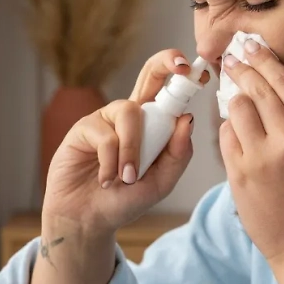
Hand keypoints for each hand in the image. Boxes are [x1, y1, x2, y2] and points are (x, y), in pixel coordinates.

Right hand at [43, 49, 208, 237]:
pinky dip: (111, 163)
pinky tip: (106, 180)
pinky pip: (106, 136)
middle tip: (180, 67)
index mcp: (153, 124)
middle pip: (149, 73)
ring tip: (127, 178)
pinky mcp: (83, 128)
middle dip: (165, 63)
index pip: (169, 91)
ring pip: (130, 114)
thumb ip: (177, 155)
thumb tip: (187, 119)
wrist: (90, 220)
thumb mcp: (161, 182)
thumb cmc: (124, 200)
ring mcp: (106, 118)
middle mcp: (130, 115)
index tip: (200, 71)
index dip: (182, 76)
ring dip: (132, 150)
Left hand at [218, 42, 283, 265]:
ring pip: (236, 108)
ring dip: (233, 102)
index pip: (283, 80)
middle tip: (231, 60)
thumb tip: (268, 90)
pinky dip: (227, 132)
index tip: (250, 46)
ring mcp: (261, 155)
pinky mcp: (239, 172)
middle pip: (256, 88)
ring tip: (234, 102)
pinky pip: (225, 137)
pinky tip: (232, 133)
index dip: (263, 59)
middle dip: (241, 70)